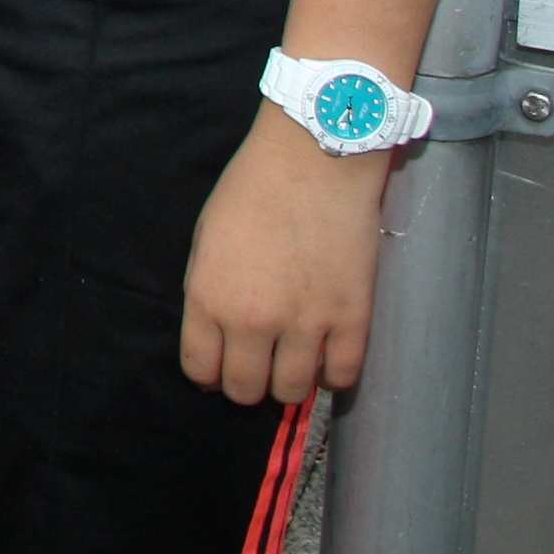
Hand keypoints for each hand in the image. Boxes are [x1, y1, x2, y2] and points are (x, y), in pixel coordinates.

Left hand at [180, 112, 389, 403]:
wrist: (314, 161)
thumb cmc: (251, 190)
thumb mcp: (206, 239)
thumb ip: (209, 292)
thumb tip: (216, 334)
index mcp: (209, 298)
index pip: (201, 370)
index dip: (209, 373)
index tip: (220, 363)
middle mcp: (253, 321)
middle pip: (246, 390)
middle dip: (247, 382)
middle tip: (257, 362)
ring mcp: (306, 325)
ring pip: (292, 392)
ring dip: (288, 382)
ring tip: (291, 358)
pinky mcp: (352, 321)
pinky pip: (341, 377)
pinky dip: (331, 374)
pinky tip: (325, 353)